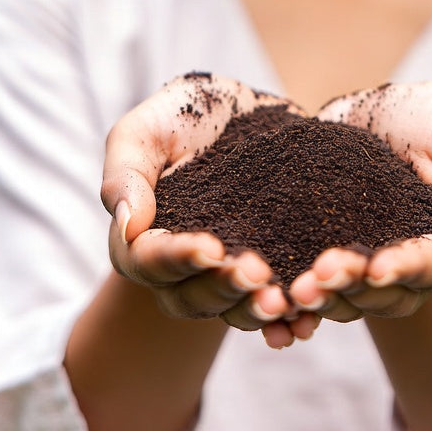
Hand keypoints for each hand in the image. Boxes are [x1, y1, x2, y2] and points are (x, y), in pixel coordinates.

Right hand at [101, 74, 318, 345]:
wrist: (239, 112)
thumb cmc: (180, 117)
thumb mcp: (143, 132)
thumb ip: (124, 175)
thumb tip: (127, 226)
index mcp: (143, 240)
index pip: (150, 261)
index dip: (178, 258)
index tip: (210, 247)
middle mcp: (183, 269)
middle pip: (193, 297)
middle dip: (223, 289)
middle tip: (255, 272)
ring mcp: (227, 272)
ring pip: (234, 309)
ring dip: (256, 310)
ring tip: (282, 300)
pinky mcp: (271, 267)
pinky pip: (278, 305)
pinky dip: (291, 318)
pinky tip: (306, 318)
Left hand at [288, 82, 431, 321]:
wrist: (377, 111)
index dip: (407, 270)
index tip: (379, 268)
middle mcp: (404, 269)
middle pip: (385, 296)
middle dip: (353, 288)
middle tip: (321, 274)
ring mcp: (362, 266)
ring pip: (346, 299)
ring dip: (322, 298)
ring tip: (296, 289)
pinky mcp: (322, 254)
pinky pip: (312, 287)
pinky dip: (294, 301)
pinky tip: (274, 302)